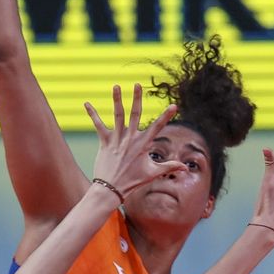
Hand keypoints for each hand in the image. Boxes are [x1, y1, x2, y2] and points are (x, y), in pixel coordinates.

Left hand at [85, 85, 186, 200]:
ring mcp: (117, 139)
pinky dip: (92, 114)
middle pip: (135, 114)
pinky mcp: (104, 141)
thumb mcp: (153, 173)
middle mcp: (130, 139)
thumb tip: (186, 169)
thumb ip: (170, 167)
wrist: (111, 189)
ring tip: (116, 86)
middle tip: (137, 84)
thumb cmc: (133, 181)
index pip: (158, 127)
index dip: (166, 116)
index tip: (174, 106)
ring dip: (116, 100)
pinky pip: (98, 125)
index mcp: (143, 144)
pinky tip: (86, 103)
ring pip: (117, 115)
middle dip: (137, 98)